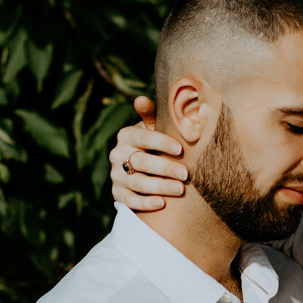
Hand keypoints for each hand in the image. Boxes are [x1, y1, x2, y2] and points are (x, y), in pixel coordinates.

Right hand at [109, 95, 188, 211]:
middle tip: (186, 174)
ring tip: (180, 189)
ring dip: (159, 186)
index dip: (161, 143)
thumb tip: (141, 99)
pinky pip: (129, 201)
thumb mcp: (152, 126)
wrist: (141, 166)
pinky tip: (162, 203)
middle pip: (141, 163)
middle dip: (165, 168)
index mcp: (126, 135)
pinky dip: (145, 203)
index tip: (181, 149)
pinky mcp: (118, 194)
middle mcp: (117, 155)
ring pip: (137, 183)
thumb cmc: (153, 142)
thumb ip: (151, 114)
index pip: (143, 138)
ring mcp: (116, 175)